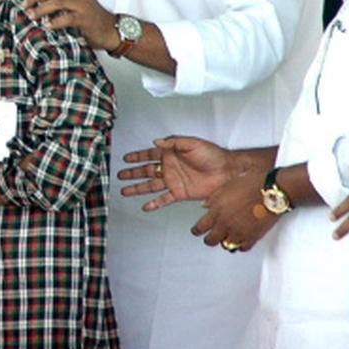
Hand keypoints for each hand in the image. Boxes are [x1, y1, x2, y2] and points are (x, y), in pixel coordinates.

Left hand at [20, 0, 116, 49]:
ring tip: (31, 15)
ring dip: (41, 9)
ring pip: (57, 1)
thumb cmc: (89, 14)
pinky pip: (68, 18)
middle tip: (23, 5)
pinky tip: (47, 26)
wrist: (110, 29)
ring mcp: (83, 5)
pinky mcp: (86, 19)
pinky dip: (55, 21)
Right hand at [119, 136, 235, 210]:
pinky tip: (146, 207)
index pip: (149, 155)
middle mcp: (170, 168)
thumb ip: (174, 142)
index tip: (126, 158)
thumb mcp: (192, 143)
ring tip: (125, 191)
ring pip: (150, 185)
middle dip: (132, 173)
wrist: (227, 171)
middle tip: (120, 175)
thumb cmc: (213, 155)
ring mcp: (173, 181)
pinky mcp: (180, 193)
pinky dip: (154, 203)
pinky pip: (164, 199)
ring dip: (137, 188)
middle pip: (146, 170)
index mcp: (171, 154)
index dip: (137, 156)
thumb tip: (156, 141)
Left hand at [191, 172, 277, 251]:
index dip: (196, 231)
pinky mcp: (253, 237)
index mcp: (217, 211)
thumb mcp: (227, 185)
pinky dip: (240, 245)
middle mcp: (226, 224)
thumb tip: (204, 205)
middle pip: (211, 241)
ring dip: (225, 242)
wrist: (272, 190)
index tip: (196, 231)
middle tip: (210, 237)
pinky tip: (241, 240)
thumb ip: (213, 198)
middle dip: (209, 239)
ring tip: (226, 238)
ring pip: (226, 245)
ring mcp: (239, 232)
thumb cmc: (252, 183)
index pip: (200, 227)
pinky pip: (243, 248)